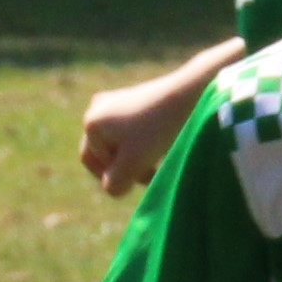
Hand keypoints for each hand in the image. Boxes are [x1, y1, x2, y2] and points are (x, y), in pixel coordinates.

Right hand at [76, 67, 207, 195]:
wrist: (190, 95)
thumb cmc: (157, 131)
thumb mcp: (132, 166)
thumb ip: (114, 185)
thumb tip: (111, 186)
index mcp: (92, 122)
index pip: (90, 160)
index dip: (112, 175)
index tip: (139, 178)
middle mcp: (98, 106)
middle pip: (106, 150)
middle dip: (125, 166)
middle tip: (151, 174)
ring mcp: (117, 99)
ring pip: (122, 142)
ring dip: (137, 157)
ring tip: (159, 161)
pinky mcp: (138, 98)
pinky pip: (133, 129)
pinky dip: (145, 143)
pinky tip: (163, 146)